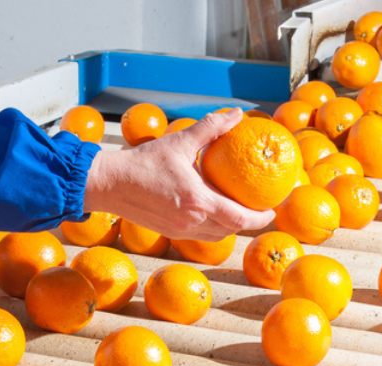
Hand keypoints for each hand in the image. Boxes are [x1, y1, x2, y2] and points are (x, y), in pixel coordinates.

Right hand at [82, 109, 275, 240]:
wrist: (109, 184)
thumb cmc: (142, 162)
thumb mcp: (179, 141)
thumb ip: (210, 128)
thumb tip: (236, 114)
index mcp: (197, 201)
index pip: (239, 218)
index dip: (260, 218)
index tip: (272, 210)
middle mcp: (191, 220)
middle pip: (232, 230)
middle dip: (250, 223)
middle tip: (261, 210)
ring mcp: (179, 230)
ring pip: (216, 235)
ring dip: (231, 226)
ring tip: (240, 211)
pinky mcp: (169, 232)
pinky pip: (200, 234)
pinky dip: (213, 227)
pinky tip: (213, 212)